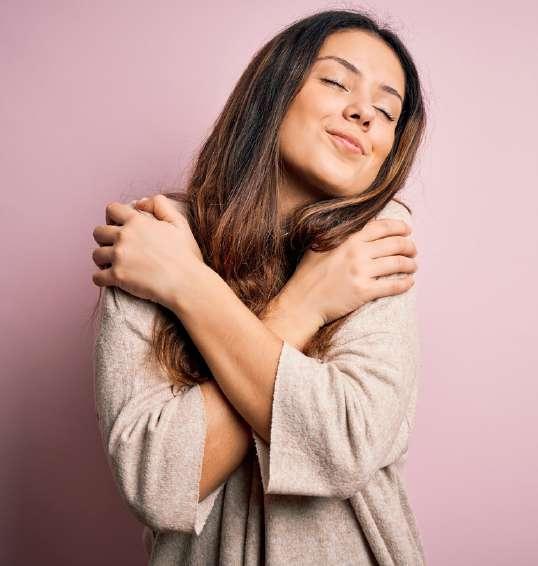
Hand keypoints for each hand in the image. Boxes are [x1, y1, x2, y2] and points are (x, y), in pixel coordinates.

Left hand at [91, 195, 203, 308]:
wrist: (186, 282)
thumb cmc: (185, 255)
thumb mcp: (179, 223)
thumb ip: (160, 205)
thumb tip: (140, 202)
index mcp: (137, 222)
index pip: (111, 210)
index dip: (113, 217)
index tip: (118, 227)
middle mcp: (124, 236)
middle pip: (98, 232)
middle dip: (104, 239)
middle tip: (114, 247)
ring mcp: (119, 257)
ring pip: (95, 254)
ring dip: (102, 259)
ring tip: (112, 264)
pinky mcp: (117, 277)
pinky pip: (96, 277)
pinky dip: (101, 279)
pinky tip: (109, 280)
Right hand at [281, 217, 417, 325]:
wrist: (302, 302)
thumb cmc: (307, 275)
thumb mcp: (318, 246)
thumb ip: (337, 236)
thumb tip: (354, 228)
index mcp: (348, 239)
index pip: (382, 227)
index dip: (399, 227)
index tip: (407, 230)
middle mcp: (357, 253)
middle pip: (395, 244)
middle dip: (409, 246)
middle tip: (413, 250)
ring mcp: (361, 272)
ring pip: (397, 264)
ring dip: (410, 264)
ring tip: (412, 266)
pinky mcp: (364, 292)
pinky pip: (393, 286)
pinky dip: (405, 284)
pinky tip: (409, 283)